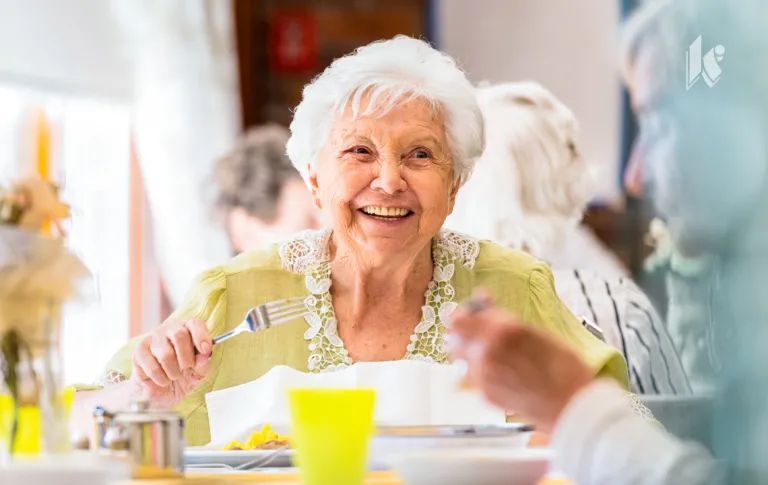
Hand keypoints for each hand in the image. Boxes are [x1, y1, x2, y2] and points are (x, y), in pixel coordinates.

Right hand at [129, 318, 212, 409]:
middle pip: (179, 335)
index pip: (195, 324)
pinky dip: (161, 380)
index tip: (206, 350)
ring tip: (174, 376)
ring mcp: (151, 339)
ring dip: (174, 372)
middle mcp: (168, 330)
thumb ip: (203, 363)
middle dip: (187, 358)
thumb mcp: (198, 372)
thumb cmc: (182, 377)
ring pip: (166, 355)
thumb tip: (205, 354)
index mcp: (187, 330)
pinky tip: (162, 380)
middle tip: (187, 370)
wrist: (160, 392)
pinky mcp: (138, 352)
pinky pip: (153, 368)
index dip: (201, 336)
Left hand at [448, 293, 593, 432]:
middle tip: (474, 331)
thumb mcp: (536, 333)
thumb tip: (484, 302)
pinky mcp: (485, 394)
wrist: (572, 405)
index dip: (465, 313)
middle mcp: (487, 350)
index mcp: (502, 329)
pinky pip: (471, 377)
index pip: (462, 317)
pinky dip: (479, 371)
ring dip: (468, 351)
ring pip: (459, 357)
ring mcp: (483, 375)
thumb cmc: (564, 368)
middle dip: (462, 331)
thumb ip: (503, 318)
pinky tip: (500, 371)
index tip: (472, 313)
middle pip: (454, 336)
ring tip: (488, 352)